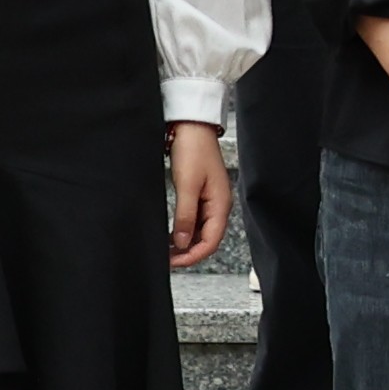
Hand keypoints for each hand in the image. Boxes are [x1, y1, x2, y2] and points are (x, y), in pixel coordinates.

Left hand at [165, 123, 231, 269]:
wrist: (192, 126)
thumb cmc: (193, 150)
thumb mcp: (186, 185)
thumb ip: (186, 216)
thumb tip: (183, 243)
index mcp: (221, 204)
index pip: (211, 242)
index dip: (193, 256)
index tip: (173, 263)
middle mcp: (219, 205)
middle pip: (208, 239)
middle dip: (189, 253)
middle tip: (167, 260)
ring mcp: (211, 200)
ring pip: (202, 231)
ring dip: (186, 243)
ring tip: (167, 250)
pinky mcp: (202, 195)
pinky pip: (197, 221)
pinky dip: (185, 231)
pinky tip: (173, 234)